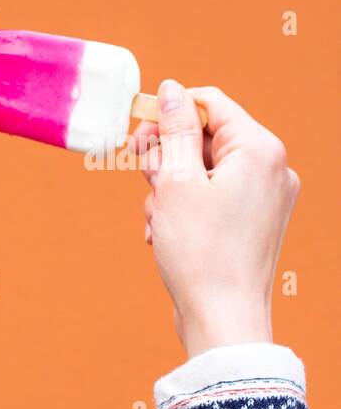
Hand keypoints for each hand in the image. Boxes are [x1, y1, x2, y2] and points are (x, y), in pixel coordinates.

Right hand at [128, 80, 298, 359]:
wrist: (223, 317)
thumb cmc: (200, 253)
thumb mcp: (176, 182)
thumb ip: (174, 131)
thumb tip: (171, 91)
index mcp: (259, 150)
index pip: (210, 104)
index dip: (167, 115)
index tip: (137, 136)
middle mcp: (271, 168)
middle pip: (206, 137)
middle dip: (166, 157)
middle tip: (145, 181)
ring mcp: (266, 197)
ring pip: (204, 169)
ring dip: (170, 187)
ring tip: (157, 218)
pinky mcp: (254, 221)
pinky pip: (213, 196)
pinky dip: (184, 207)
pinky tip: (165, 231)